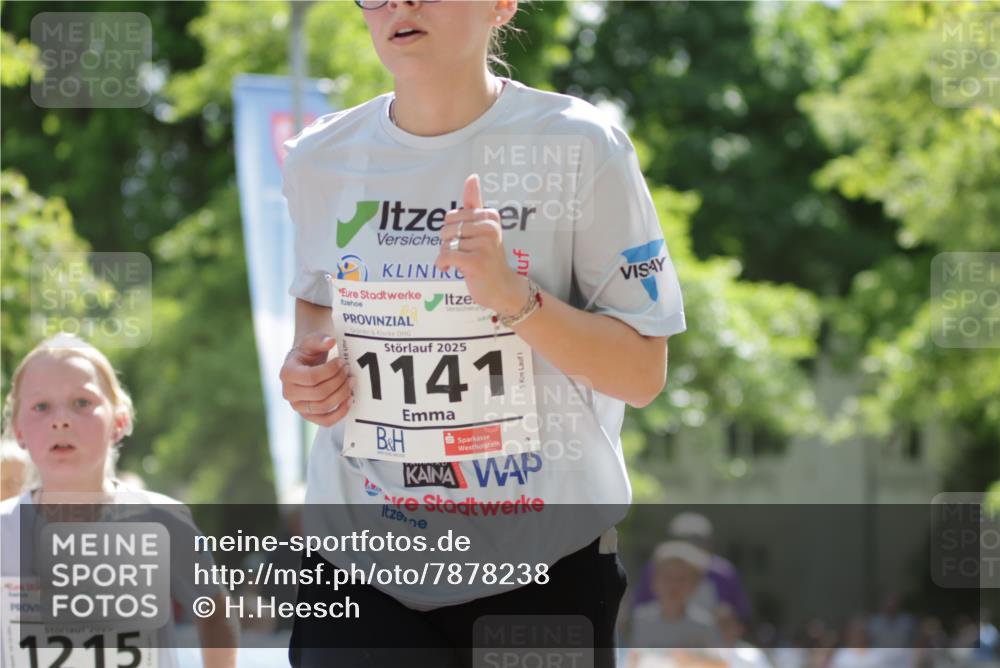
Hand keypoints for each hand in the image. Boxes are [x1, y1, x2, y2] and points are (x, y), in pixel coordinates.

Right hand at [279, 332, 354, 426]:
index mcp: (287, 373)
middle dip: (339, 381)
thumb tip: (330, 341)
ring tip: (351, 381)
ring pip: (324, 407)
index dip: (330, 371)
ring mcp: (298, 406)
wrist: (306, 364)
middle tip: (348, 371)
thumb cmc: (308, 353)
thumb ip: (319, 340)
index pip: (311, 378)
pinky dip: (340, 413)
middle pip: (319, 393)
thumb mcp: (311, 342)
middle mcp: (289, 393)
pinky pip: (326, 421)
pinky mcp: (309, 416)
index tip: (341, 362)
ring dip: (342, 394)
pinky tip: (349, 400)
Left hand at [435, 174, 528, 315]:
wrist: (503, 289)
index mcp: (490, 217)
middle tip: (462, 254)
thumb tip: (472, 177)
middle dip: (448, 243)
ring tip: (460, 262)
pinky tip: (449, 269)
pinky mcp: (476, 261)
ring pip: (445, 243)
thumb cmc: (489, 258)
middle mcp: (489, 228)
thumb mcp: (483, 229)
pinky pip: (446, 256)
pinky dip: (442, 264)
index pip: (452, 216)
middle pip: (446, 229)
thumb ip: (475, 203)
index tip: (466, 241)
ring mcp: (484, 245)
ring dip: (446, 256)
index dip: (453, 231)